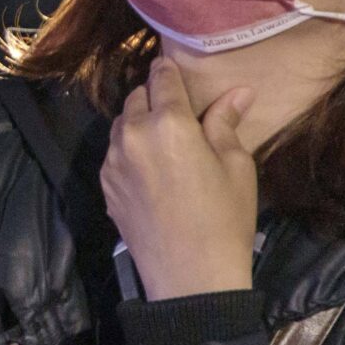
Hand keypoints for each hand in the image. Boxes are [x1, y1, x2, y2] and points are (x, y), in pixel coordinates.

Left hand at [102, 57, 256, 300]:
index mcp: (168, 123)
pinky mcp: (105, 185)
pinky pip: (114, 152)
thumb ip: (226, 123)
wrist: (190, 277)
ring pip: (121, 124)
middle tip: (178, 108)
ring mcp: (113, 162)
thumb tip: (238, 91)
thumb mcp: (235, 166)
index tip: (175, 68)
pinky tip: (152, 166)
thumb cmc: (224, 219)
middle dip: (155, 96)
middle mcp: (132, 135)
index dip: (169, 70)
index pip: (162, 78)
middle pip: (136, 97)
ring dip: (139, 121)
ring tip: (165, 138)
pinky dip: (129, 148)